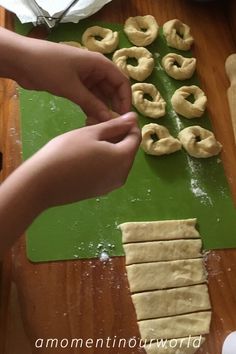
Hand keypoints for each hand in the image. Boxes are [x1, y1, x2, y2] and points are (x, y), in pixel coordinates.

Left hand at [0, 28, 130, 121]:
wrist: (21, 61)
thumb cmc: (49, 68)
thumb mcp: (72, 88)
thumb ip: (92, 104)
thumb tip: (110, 119)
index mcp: (99, 64)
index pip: (121, 82)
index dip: (125, 100)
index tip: (123, 117)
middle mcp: (95, 70)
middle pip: (112, 90)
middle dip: (113, 106)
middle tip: (112, 125)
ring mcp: (85, 78)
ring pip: (100, 96)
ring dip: (101, 109)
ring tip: (100, 125)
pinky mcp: (75, 85)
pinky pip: (88, 98)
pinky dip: (90, 108)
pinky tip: (90, 120)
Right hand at [25, 112, 139, 206]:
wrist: (43, 183)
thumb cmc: (66, 152)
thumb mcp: (91, 133)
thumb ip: (115, 125)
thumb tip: (134, 118)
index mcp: (123, 158)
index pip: (136, 137)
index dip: (128, 124)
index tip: (112, 115)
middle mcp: (122, 175)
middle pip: (128, 151)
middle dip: (118, 136)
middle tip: (96, 125)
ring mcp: (111, 186)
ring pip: (118, 161)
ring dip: (110, 148)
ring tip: (89, 139)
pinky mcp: (100, 192)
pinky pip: (109, 172)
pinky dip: (104, 161)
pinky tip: (86, 155)